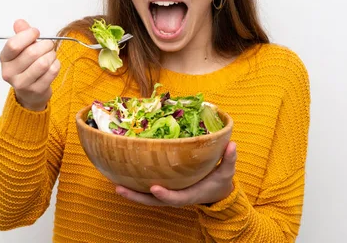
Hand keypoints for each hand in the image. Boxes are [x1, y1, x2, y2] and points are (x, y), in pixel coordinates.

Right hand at [0, 19, 60, 110]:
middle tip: (48, 44)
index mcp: (4, 59)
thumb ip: (21, 34)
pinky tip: (53, 64)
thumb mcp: (21, 49)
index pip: (13, 45)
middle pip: (31, 53)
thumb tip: (19, 22)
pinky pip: (52, 72)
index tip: (35, 32)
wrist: (31, 93)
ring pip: (43, 63)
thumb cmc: (27, 66)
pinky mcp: (37, 90)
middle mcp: (10, 72)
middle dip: (45, 44)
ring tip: (50, 54)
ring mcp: (23, 84)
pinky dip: (56, 64)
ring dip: (51, 55)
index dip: (28, 35)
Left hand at [115, 141, 236, 206]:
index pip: (176, 198)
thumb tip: (232, 144)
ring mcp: (169, 194)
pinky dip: (135, 186)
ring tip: (114, 183)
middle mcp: (176, 197)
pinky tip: (121, 175)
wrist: (217, 192)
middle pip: (153, 201)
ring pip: (147, 197)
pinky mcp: (165, 190)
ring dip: (131, 192)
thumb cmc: (220, 181)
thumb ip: (229, 159)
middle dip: (136, 197)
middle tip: (119, 188)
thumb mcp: (227, 171)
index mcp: (190, 194)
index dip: (166, 195)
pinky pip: (147, 190)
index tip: (155, 188)